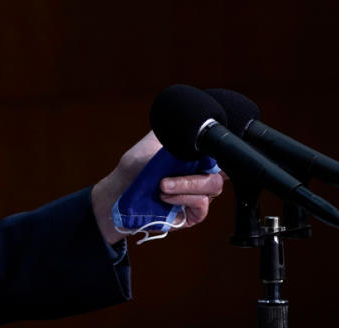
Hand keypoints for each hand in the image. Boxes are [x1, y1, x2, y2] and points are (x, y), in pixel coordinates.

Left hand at [91, 131, 223, 244]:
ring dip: (186, 186)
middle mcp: (200, 175)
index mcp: (195, 157)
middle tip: (166, 178)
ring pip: (212, 188)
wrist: (119, 190)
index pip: (218, 153)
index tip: (201, 149)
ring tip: (161, 186)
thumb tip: (189, 125)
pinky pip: (201, 206)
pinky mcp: (192, 214)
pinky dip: (184, 199)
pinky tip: (165, 197)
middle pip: (219, 173)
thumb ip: (173, 134)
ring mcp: (197, 195)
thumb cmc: (136, 166)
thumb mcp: (152, 142)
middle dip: (195, 175)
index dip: (218, 151)